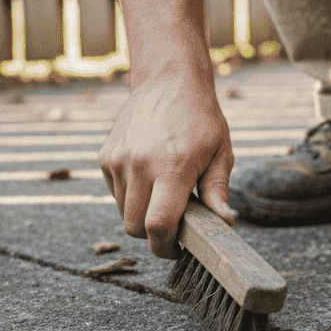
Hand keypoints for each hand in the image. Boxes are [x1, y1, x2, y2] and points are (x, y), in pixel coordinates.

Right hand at [99, 67, 233, 258]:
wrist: (168, 80)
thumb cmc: (201, 118)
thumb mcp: (220, 152)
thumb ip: (218, 191)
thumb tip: (224, 224)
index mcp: (172, 167)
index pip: (158, 225)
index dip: (166, 247)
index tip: (177, 250)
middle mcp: (140, 164)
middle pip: (135, 226)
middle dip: (153, 236)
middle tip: (172, 226)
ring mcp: (118, 159)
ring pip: (123, 212)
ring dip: (141, 215)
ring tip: (163, 196)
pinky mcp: (105, 155)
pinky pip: (115, 193)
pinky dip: (130, 196)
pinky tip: (149, 177)